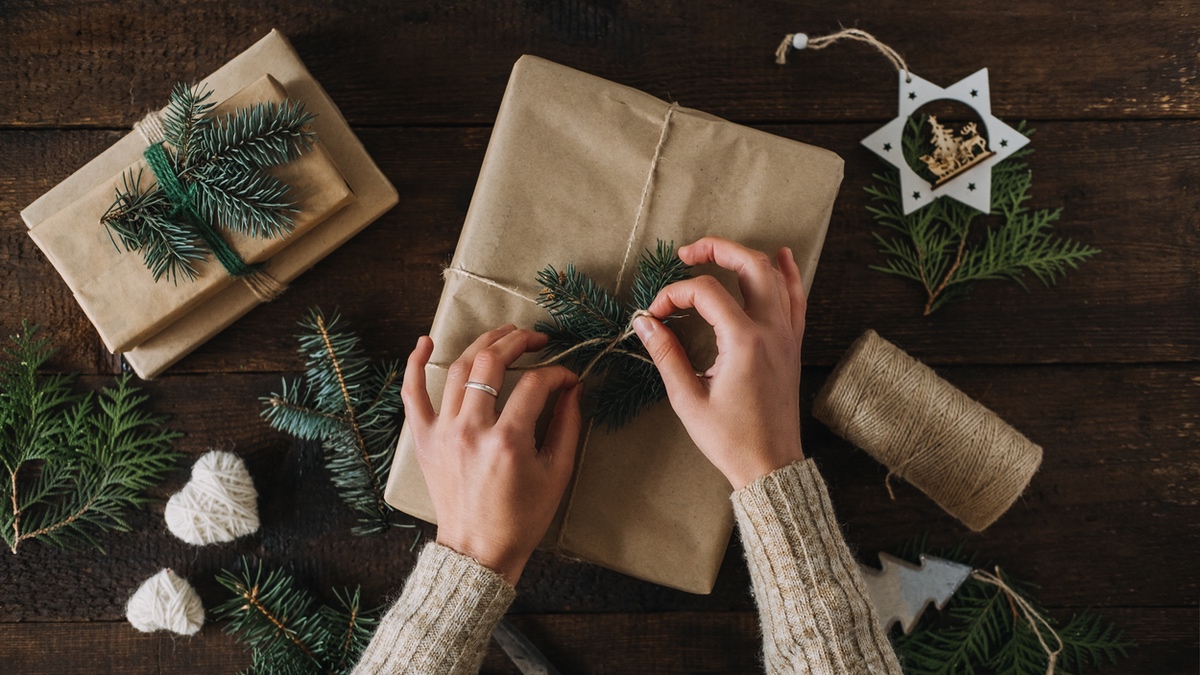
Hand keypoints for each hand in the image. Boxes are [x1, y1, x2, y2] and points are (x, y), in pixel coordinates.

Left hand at [402, 325, 582, 584]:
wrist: (479, 551)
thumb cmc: (522, 518)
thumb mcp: (557, 473)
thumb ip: (567, 425)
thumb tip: (573, 388)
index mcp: (507, 441)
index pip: (535, 384)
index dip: (557, 373)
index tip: (569, 377)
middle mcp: (471, 430)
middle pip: (492, 363)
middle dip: (519, 341)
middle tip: (537, 338)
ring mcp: (443, 432)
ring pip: (459, 369)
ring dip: (483, 343)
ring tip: (504, 334)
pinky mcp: (424, 439)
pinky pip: (413, 394)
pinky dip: (415, 364)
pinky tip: (424, 342)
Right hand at [633, 237, 805, 489]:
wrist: (770, 465)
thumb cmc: (730, 439)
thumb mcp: (688, 399)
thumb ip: (666, 355)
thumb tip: (644, 323)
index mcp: (744, 341)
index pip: (706, 292)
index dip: (675, 295)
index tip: (655, 315)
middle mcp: (771, 330)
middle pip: (750, 265)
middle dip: (716, 249)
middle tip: (686, 254)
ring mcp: (786, 335)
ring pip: (775, 276)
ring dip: (746, 257)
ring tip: (719, 252)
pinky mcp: (792, 345)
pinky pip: (796, 299)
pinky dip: (789, 274)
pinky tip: (783, 257)